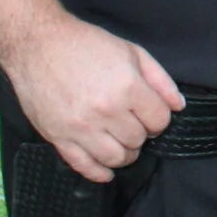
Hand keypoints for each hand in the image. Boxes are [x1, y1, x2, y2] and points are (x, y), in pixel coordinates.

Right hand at [0, 14, 184, 182]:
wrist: (38, 44)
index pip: (159, 120)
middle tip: (131, 122)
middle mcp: (106, 111)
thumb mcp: (132, 52)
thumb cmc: (85, 44)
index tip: (149, 113)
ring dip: (124, 153)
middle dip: (140, 132)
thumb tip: (178, 106)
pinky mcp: (58, 137)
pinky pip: (84, 166)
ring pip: (116, 158)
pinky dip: (99, 172)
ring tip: (120, 141)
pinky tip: (106, 168)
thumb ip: (160, 80)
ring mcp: (80, 127)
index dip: (158, 118)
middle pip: (138, 140)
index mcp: (127, 88)